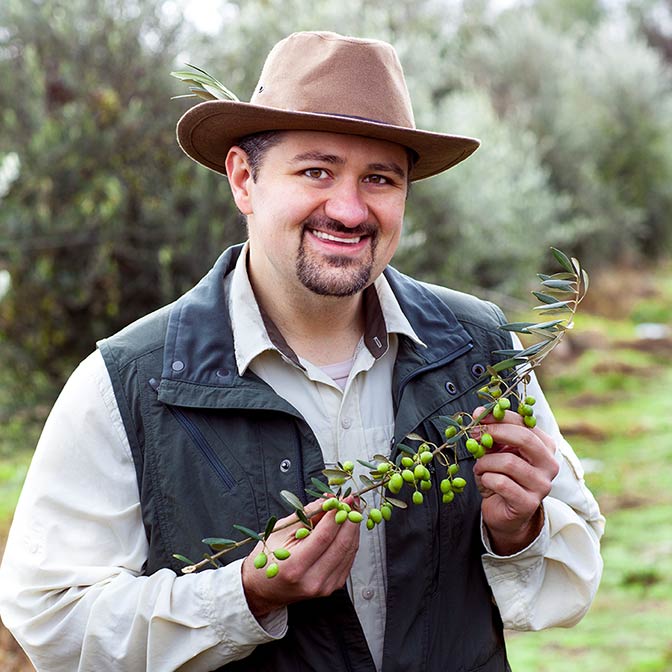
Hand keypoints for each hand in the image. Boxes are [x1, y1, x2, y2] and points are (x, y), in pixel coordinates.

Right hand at [241, 498, 359, 618]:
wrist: (264, 590)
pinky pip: (349, 560)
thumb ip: (307, 514)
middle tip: (352, 502)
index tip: (344, 498)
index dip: (337, 514)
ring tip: (351, 511)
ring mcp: (325, 587)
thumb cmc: (268, 559)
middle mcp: (313, 580)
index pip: (325, 536)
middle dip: (350, 518)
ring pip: (350, 551)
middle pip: (342, 544)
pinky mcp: (332, 587)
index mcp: (295, 566)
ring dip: (353, 528)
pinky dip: (351, 541)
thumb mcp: (281, 531)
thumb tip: (328, 500)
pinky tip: (347, 529)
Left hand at [471, 406, 558, 555]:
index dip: (500, 416)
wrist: (503, 511)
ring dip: (486, 462)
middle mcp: (550, 464)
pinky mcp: (529, 503)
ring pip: (509, 462)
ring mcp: (542, 485)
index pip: (526, 423)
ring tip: (480, 467)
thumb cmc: (500, 476)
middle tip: (475, 434)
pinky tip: (486, 481)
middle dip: (495, 433)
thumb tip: (479, 414)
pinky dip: (487, 479)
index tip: (478, 414)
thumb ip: (491, 434)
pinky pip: (502, 483)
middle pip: (524, 439)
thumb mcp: (496, 451)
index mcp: (545, 446)